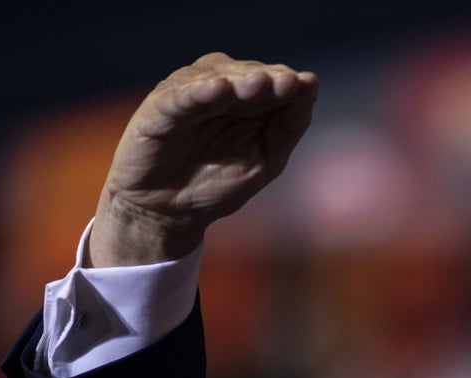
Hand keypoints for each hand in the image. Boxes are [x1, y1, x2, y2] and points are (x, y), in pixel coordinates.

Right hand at [88, 52, 317, 266]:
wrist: (171, 211)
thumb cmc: (218, 182)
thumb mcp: (265, 158)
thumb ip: (287, 126)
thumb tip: (310, 87)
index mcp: (250, 99)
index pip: (275, 82)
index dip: (291, 83)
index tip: (308, 84)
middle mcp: (221, 88)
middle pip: (248, 74)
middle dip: (268, 79)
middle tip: (287, 83)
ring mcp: (190, 94)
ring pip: (216, 77)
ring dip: (238, 79)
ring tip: (257, 84)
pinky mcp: (160, 106)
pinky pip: (180, 96)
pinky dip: (198, 91)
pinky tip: (217, 90)